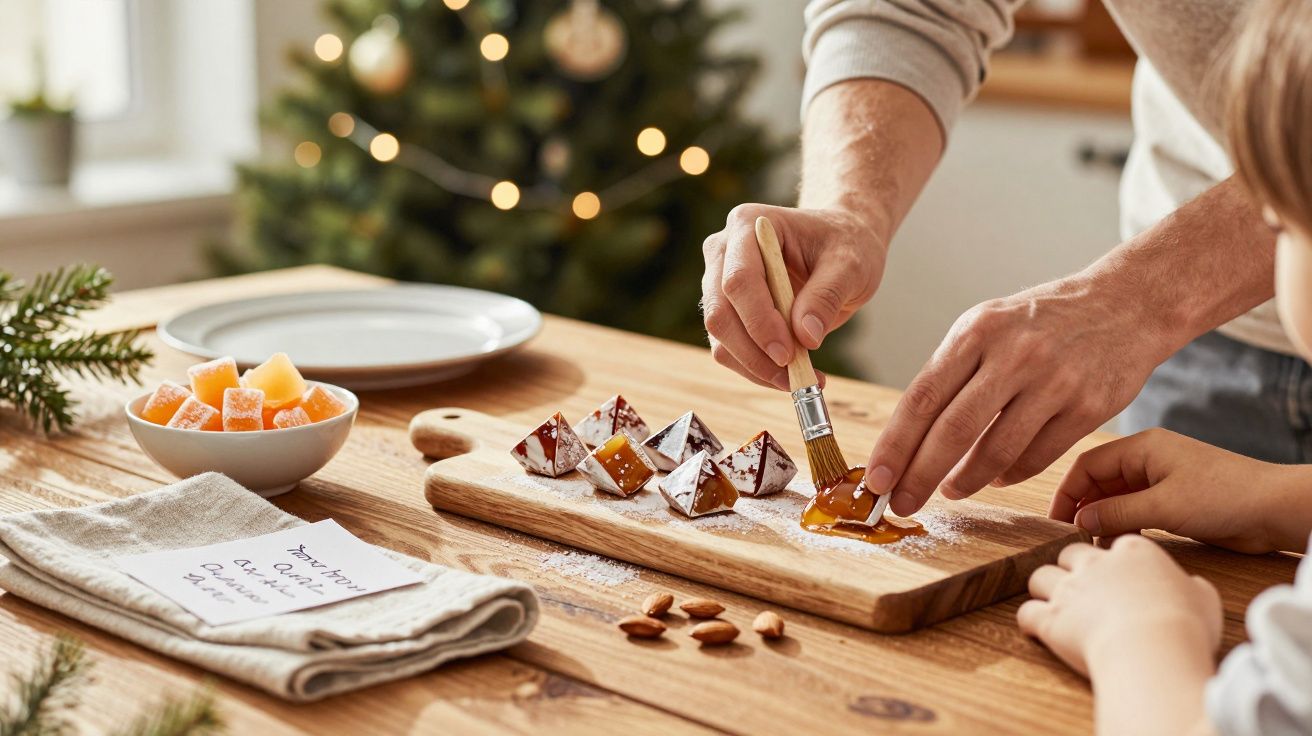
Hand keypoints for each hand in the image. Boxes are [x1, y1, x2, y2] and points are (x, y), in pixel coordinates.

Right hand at [701, 203, 886, 389]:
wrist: (840, 243)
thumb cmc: (845, 243)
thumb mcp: (850, 264)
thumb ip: (827, 296)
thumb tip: (805, 336)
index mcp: (748, 224)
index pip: (739, 280)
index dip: (759, 321)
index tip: (788, 354)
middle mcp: (723, 251)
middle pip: (720, 312)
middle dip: (754, 352)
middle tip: (795, 376)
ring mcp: (719, 282)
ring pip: (720, 337)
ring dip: (756, 366)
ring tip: (803, 376)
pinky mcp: (727, 310)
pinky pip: (730, 349)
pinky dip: (757, 368)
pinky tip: (792, 372)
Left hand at [866, 273, 1169, 514]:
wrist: (1125, 302)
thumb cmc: (1042, 321)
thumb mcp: (989, 325)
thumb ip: (952, 373)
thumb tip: (909, 437)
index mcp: (977, 330)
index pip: (923, 397)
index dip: (895, 444)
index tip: (875, 478)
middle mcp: (1014, 354)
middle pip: (953, 430)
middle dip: (919, 475)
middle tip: (899, 502)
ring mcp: (1054, 381)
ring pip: (996, 451)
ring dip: (965, 480)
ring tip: (949, 491)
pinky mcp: (1088, 407)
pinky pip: (1036, 458)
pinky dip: (1009, 475)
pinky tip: (996, 477)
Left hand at [1018, 536, 1220, 678]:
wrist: (1153, 648)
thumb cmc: (1185, 624)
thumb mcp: (1204, 599)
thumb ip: (1193, 588)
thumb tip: (1193, 588)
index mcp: (1134, 552)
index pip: (1116, 544)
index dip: (1115, 560)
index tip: (1118, 573)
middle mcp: (1095, 564)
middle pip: (1069, 553)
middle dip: (1070, 567)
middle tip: (1079, 586)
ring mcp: (1068, 590)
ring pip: (1039, 575)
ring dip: (1044, 589)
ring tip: (1052, 604)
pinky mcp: (1050, 618)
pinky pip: (1027, 612)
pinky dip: (1029, 621)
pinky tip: (1036, 630)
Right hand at [1052, 428, 1310, 553]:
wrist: (1275, 509)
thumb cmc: (1225, 497)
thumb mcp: (1163, 506)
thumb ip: (1117, 513)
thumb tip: (1080, 522)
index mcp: (1143, 447)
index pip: (1088, 465)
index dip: (1067, 492)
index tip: (1056, 521)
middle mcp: (1148, 460)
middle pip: (1099, 481)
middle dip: (1082, 508)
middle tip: (1071, 538)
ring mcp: (1161, 480)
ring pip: (1116, 498)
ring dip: (1103, 519)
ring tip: (1094, 546)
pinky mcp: (1174, 501)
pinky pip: (1135, 510)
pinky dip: (1123, 525)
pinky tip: (1120, 543)